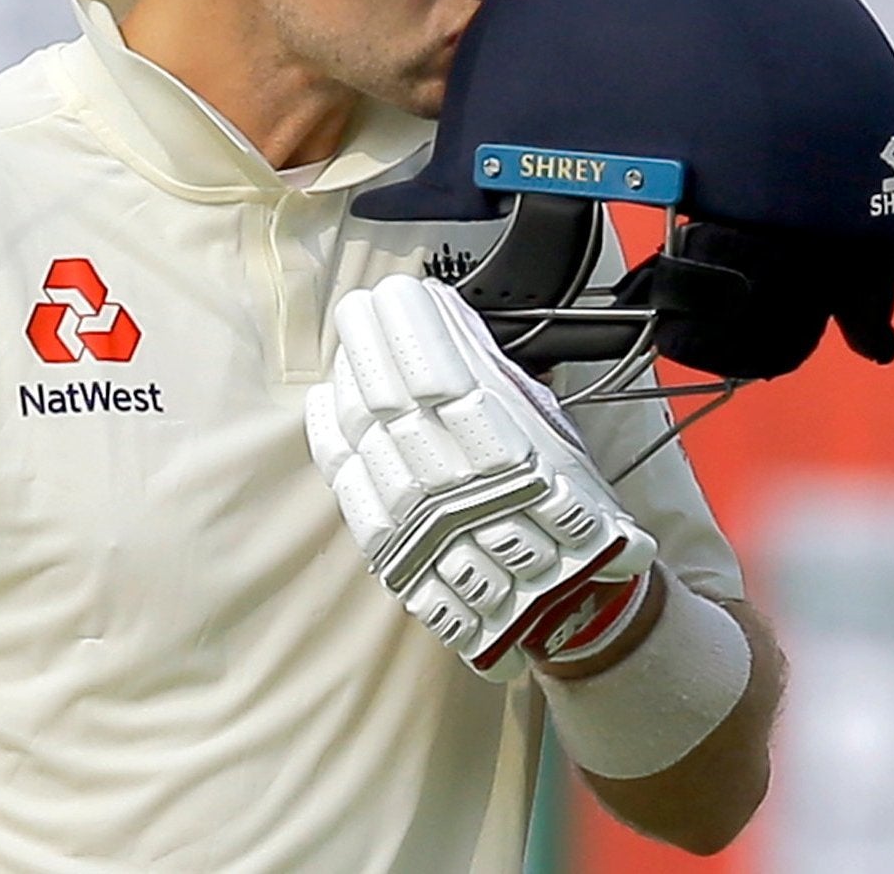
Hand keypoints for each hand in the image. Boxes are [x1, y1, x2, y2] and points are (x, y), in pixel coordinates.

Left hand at [306, 275, 656, 680]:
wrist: (567, 601)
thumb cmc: (566, 504)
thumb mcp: (550, 425)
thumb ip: (492, 371)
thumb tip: (443, 311)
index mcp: (512, 450)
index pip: (437, 371)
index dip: (407, 327)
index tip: (395, 293)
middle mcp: (459, 488)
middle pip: (390, 398)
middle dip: (368, 341)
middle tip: (359, 306)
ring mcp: (419, 523)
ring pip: (364, 438)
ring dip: (347, 381)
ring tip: (349, 347)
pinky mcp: (393, 552)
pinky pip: (349, 486)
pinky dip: (330, 436)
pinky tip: (326, 397)